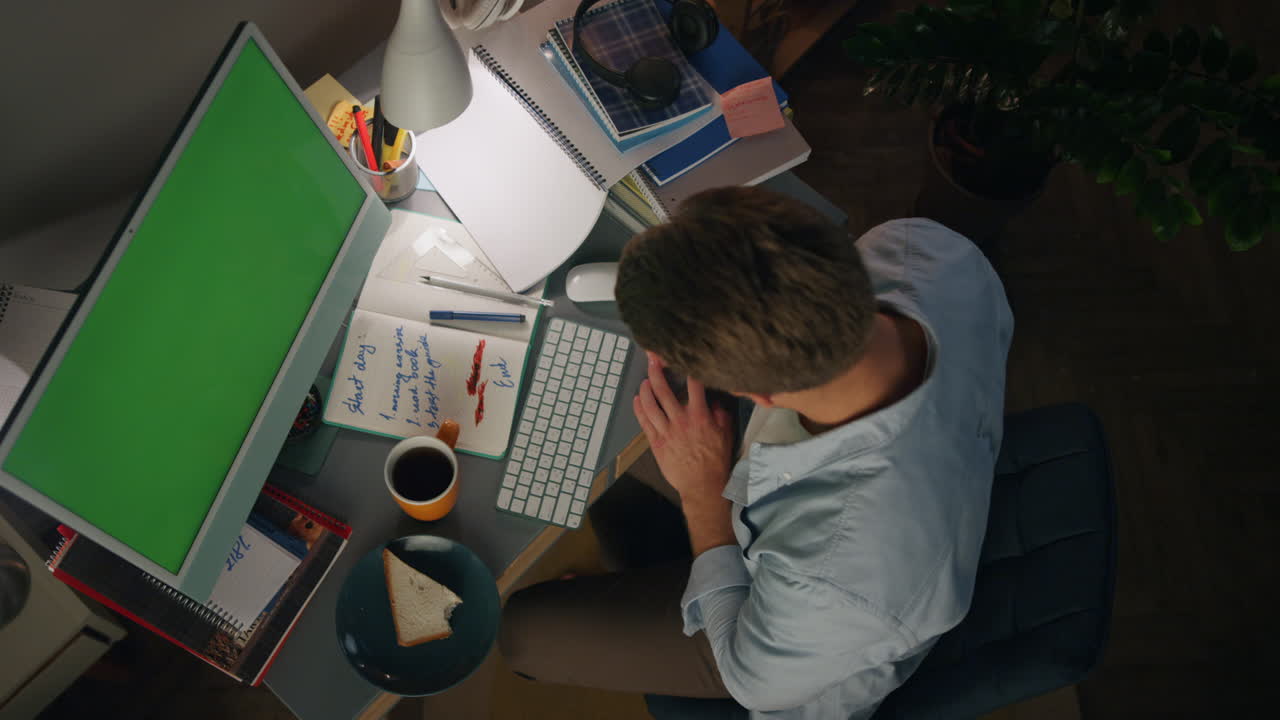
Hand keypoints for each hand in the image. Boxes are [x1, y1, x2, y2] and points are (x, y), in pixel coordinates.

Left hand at [633, 353, 733, 504]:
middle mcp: (680, 420)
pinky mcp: (656, 443)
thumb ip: (720, 413)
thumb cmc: (716, 460)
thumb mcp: (726, 433)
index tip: (685, 358)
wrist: (702, 485)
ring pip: (650, 404)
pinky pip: (644, 422)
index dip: (690, 369)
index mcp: (699, 416)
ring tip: (644, 379)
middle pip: (664, 391)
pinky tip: (637, 399)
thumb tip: (713, 400)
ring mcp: (666, 431)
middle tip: (653, 359)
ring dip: (645, 389)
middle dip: (656, 372)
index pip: (694, 385)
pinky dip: (639, 408)